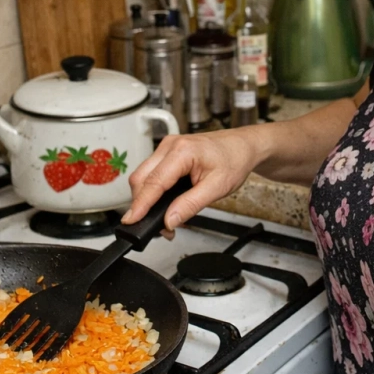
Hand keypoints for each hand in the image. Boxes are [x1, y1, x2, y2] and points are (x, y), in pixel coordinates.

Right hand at [122, 128, 261, 233]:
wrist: (243, 146)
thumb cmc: (234, 160)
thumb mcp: (217, 187)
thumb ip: (190, 205)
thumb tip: (169, 220)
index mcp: (182, 151)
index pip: (154, 182)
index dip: (140, 204)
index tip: (131, 221)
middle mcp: (170, 146)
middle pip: (141, 178)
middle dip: (143, 204)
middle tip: (159, 227)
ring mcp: (167, 147)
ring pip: (143, 175)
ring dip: (148, 198)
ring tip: (165, 218)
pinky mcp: (167, 152)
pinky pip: (152, 172)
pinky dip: (154, 190)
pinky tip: (165, 203)